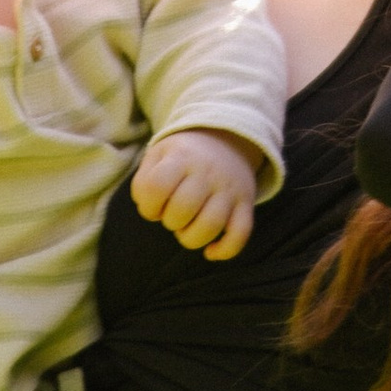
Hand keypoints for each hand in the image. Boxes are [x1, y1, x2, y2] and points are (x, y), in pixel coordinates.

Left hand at [130, 126, 260, 261]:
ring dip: (191, 238)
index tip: (152, 205)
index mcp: (181, 157)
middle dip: (169, 222)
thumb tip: (151, 212)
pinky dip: (225, 250)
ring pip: (210, 226)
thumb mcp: (158, 154)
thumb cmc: (183, 155)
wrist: (227, 138)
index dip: (147, 206)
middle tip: (172, 215)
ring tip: (187, 229)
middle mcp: (207, 172)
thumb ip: (144, 182)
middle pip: (182, 210)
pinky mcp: (246, 204)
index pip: (155, 188)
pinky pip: (241, 234)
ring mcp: (229, 189)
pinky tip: (210, 251)